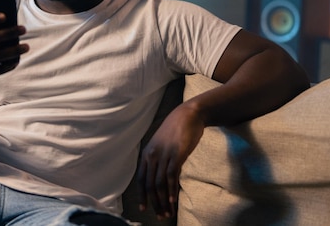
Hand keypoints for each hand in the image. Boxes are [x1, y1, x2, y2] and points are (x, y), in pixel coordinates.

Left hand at [136, 103, 204, 219]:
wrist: (188, 115)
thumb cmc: (176, 130)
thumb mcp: (161, 144)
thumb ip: (158, 159)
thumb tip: (160, 176)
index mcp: (147, 154)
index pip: (141, 179)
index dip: (142, 195)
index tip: (144, 208)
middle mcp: (152, 155)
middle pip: (150, 185)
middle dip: (154, 203)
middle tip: (159, 216)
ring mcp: (164, 155)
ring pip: (160, 184)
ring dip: (163, 201)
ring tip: (167, 213)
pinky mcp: (176, 155)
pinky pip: (171, 177)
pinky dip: (171, 191)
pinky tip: (173, 201)